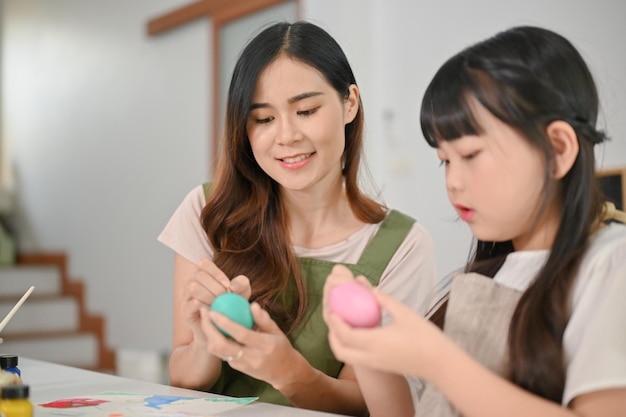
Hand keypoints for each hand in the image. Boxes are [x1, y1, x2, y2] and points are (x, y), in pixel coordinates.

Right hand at [181, 258, 250, 339]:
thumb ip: (242, 284)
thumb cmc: (232, 306)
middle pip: (199, 276)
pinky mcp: (185, 311)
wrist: (222, 329)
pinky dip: (204, 306)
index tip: (228, 286)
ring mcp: (185, 296)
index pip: (204, 264)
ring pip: (193, 288)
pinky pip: (191, 304)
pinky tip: (213, 311)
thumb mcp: (242, 293)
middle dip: (216, 286)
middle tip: (226, 297)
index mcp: (202, 273)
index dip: (216, 273)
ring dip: (210, 295)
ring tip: (219, 304)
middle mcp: (190, 282)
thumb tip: (233, 286)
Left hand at [203, 302, 307, 389]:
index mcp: (264, 346)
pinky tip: (212, 328)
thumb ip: (264, 319)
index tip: (213, 311)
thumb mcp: (277, 331)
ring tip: (206, 318)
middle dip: (208, 328)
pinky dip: (214, 340)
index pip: (241, 334)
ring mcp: (242, 365)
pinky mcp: (236, 368)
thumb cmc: (281, 347)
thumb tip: (252, 305)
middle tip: (204, 311)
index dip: (225, 323)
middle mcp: (251, 357)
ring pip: (217, 352)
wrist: (284, 372)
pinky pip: (221, 353)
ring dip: (208, 335)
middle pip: (222, 345)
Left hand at [324, 267, 446, 380]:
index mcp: (376, 342)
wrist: (440, 364)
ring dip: (339, 342)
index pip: (346, 334)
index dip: (336, 322)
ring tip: (341, 325)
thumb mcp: (405, 314)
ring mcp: (375, 363)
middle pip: (340, 350)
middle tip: (333, 318)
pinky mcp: (380, 366)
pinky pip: (356, 358)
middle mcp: (371, 356)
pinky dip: (349, 347)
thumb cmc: (426, 337)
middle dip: (332, 335)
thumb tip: (371, 289)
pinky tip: (356, 333)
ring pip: (347, 356)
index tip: (332, 309)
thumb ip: (385, 301)